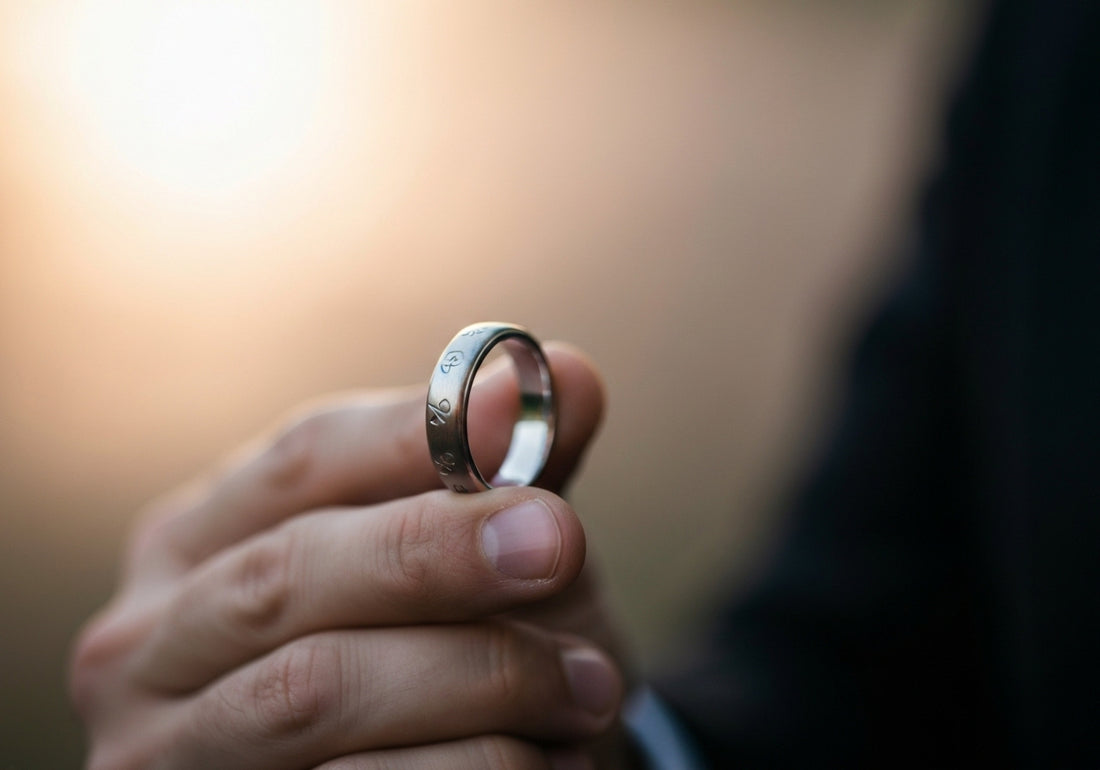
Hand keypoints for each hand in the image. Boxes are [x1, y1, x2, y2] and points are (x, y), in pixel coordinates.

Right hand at [70, 344, 636, 768]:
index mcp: (199, 539)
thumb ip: (513, 471)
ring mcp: (166, 751)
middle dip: (433, 554)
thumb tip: (570, 371)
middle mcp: (150, 640)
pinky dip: (474, 769)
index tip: (515, 423)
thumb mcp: (476, 553)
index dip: (410, 435)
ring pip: (313, 694)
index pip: (299, 460)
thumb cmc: (440, 646)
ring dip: (477, 682)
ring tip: (590, 688)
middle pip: (285, 574)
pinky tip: (549, 760)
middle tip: (557, 546)